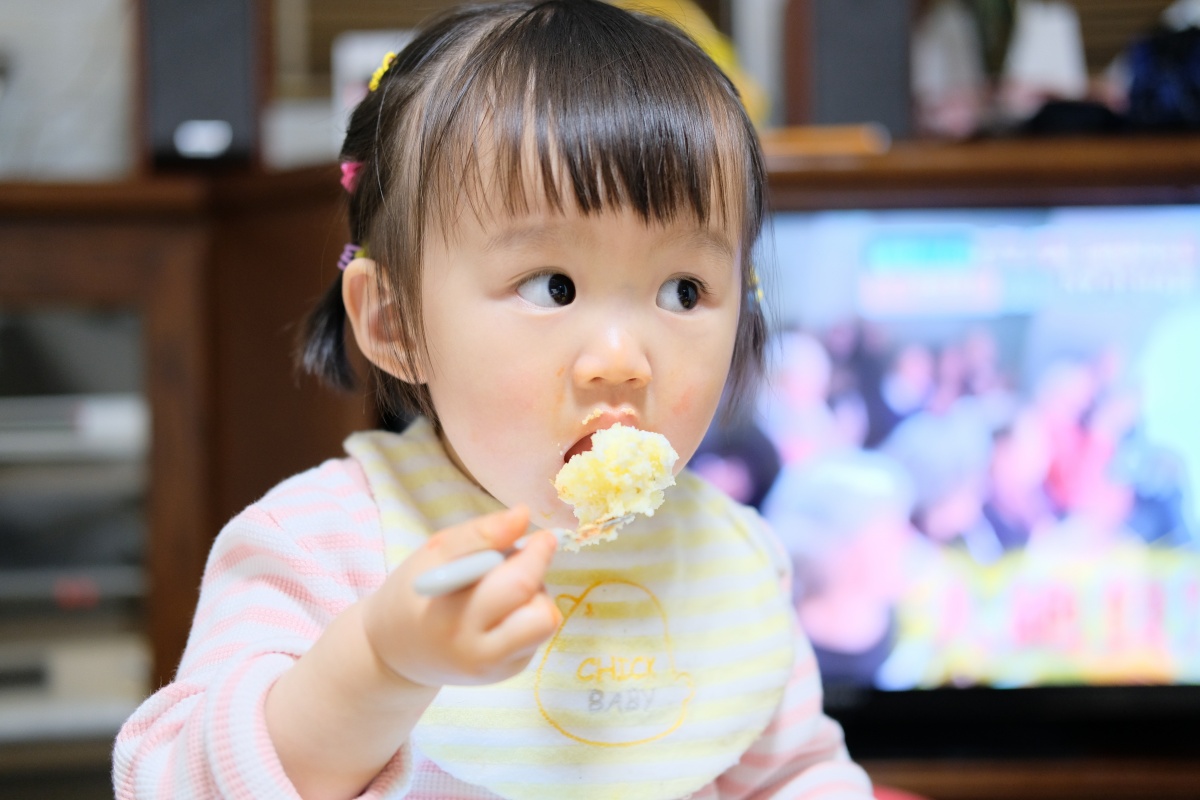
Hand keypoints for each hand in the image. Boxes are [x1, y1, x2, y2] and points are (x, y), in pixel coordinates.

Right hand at [362, 506, 561, 687]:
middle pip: (539, 611)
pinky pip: (537, 635)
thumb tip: (524, 515)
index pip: (515, 585)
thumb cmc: (418, 591)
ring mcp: (494, 668)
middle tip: (529, 552)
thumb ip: (479, 534)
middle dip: (539, 574)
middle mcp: (475, 651)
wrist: (397, 649)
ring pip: (544, 623)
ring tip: (504, 586)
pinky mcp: (508, 673)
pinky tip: (502, 609)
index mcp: (451, 617)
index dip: (537, 556)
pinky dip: (527, 614)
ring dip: (536, 596)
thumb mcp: (435, 553)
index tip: (542, 535)